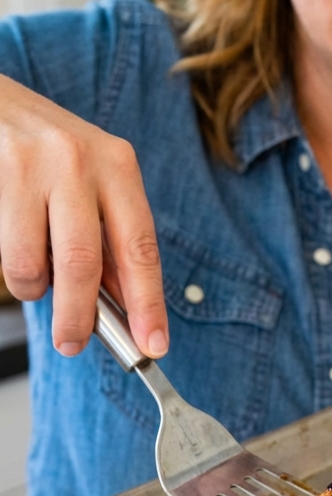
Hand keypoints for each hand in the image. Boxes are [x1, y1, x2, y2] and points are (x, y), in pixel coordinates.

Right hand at [0, 74, 167, 358]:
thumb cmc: (43, 151)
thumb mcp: (90, 182)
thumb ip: (107, 238)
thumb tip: (123, 308)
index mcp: (118, 163)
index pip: (141, 246)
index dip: (148, 302)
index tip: (154, 343)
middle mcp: (81, 160)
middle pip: (85, 262)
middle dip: (79, 316)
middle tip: (73, 344)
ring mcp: (34, 164)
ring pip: (34, 262)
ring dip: (34, 288)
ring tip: (35, 278)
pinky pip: (5, 249)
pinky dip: (13, 269)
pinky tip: (14, 246)